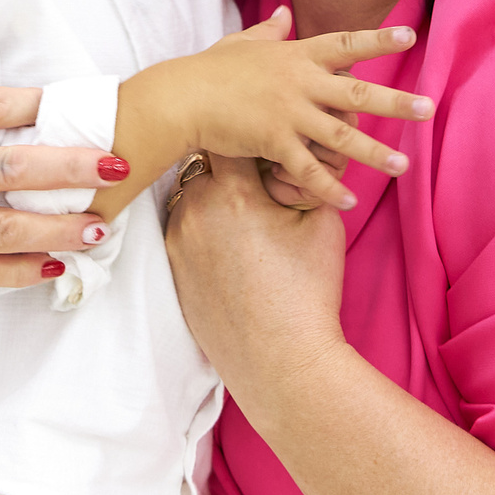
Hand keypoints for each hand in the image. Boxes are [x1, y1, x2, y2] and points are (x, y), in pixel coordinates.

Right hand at [146, 9, 430, 210]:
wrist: (180, 98)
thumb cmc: (209, 69)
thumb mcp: (242, 43)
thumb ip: (270, 31)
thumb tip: (285, 12)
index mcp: (296, 55)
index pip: (345, 44)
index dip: (379, 40)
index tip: (411, 36)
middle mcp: (299, 83)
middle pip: (357, 94)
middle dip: (396, 103)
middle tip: (429, 109)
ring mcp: (287, 114)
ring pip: (340, 136)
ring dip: (374, 152)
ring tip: (403, 166)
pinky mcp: (272, 143)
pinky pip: (307, 170)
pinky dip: (328, 187)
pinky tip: (349, 202)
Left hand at [165, 153, 351, 392]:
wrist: (281, 360)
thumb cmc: (306, 293)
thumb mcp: (322, 223)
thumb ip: (307, 177)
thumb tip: (297, 157)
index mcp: (233, 192)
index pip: (232, 135)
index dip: (252, 133)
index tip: (265, 138)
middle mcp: (195, 209)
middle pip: (206, 161)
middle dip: (232, 163)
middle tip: (260, 176)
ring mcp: (177, 239)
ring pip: (192, 193)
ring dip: (216, 193)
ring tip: (249, 217)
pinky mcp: (172, 266)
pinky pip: (185, 226)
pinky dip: (206, 224)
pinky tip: (234, 245)